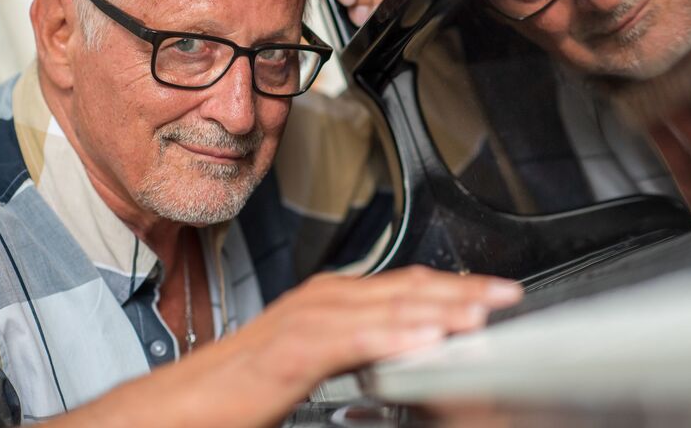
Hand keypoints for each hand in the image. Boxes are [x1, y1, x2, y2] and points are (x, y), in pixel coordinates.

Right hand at [50, 266, 521, 427]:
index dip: (455, 286)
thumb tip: (408, 348)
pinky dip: (393, 336)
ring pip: (386, 306)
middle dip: (461, 290)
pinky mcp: (292, 349)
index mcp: (333, 300)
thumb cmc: (247, 383)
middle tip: (506, 293)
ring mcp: (308, 319)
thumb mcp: (318, 357)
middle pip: (406, 288)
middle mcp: (324, 299)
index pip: (407, 285)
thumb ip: (362, 348)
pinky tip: (427, 339)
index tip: (494, 293)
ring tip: (481, 312)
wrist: (184, 403)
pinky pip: (353, 340)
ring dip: (438, 307)